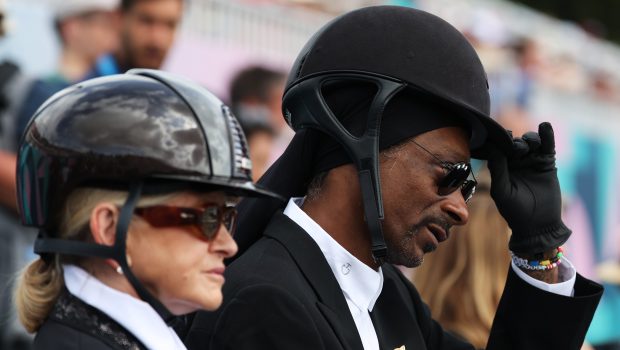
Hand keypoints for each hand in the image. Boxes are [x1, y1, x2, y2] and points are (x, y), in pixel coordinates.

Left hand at [486, 122, 570, 253]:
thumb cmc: (514, 211)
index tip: (498, 137)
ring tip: (530, 144)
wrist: (538, 225)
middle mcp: (515, 162)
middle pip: (514, 142)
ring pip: (530, 142)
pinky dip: (547, 135)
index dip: (498, 142)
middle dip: (514, 142)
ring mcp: (531, 161)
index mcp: (500, 167)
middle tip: (516, 149)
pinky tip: (545, 126)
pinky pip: (547, 146)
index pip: (498, 149)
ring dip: (529, 139)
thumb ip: (498, 169)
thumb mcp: (502, 190)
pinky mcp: (547, 163)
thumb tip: (495, 148)